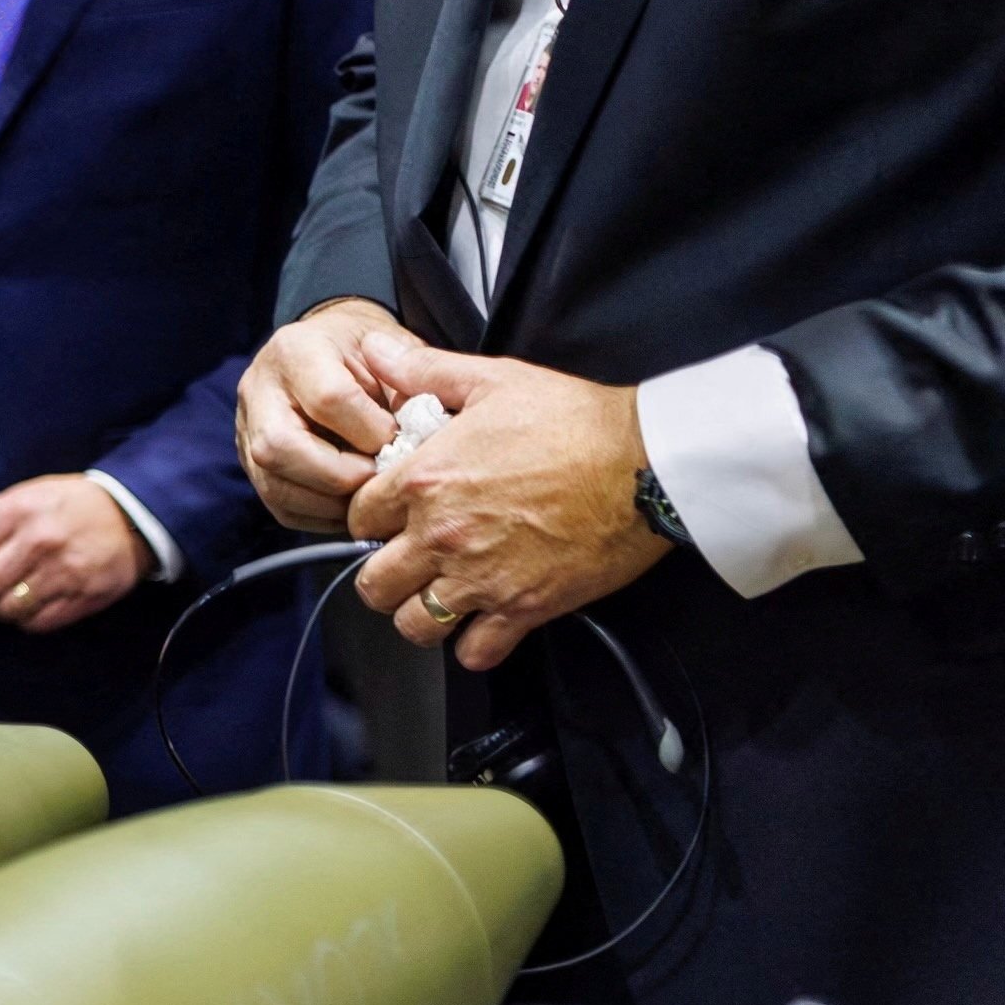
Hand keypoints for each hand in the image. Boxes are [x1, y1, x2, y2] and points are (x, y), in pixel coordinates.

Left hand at [0, 475, 148, 631]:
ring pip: (7, 610)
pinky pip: (38, 623)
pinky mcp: (84, 597)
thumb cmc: (64, 505)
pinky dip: (25, 620)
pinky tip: (27, 605)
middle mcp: (38, 542)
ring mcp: (63, 572)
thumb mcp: (22, 499)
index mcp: (17, 511)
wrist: (129, 513)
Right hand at [238, 297, 405, 534]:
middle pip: (279, 447)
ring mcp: (247, 428)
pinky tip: (352, 505)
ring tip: (370, 497)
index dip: (371, 431)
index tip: (398, 438)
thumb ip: (411, 385)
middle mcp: (259, 389)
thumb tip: (418, 435)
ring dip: (331, 503)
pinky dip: (322, 516)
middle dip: (339, 476)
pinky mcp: (251, 462)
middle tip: (379, 479)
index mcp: (296, 350)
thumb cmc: (371, 354)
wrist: (332, 349)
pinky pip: (280, 506)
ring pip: (274, 484)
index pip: (327, 399)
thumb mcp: (396, 352)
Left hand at [348, 338, 670, 671]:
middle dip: (383, 575)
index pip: (358, 517)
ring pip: (415, 624)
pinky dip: (473, 646)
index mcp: (423, 480)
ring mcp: (482, 577)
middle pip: (375, 583)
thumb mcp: (491, 380)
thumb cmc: (574, 420)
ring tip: (436, 597)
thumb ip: (424, 371)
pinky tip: (480, 624)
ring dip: (419, 615)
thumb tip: (376, 352)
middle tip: (405, 564)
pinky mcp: (526, 608)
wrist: (646, 462)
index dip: (369, 518)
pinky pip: (476, 652)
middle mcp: (442, 535)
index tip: (388, 518)